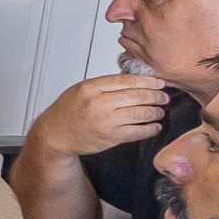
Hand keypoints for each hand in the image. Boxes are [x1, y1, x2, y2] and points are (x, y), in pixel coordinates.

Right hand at [33, 73, 170, 156]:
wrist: (55, 135)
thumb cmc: (67, 111)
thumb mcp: (81, 90)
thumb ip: (104, 85)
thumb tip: (133, 81)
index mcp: (91, 88)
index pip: (127, 80)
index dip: (147, 81)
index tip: (158, 83)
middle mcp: (99, 103)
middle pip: (136, 96)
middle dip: (155, 96)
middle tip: (163, 96)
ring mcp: (106, 121)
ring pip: (140, 113)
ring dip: (154, 112)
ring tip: (160, 111)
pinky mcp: (110, 137)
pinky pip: (136, 131)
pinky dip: (149, 129)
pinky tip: (155, 127)